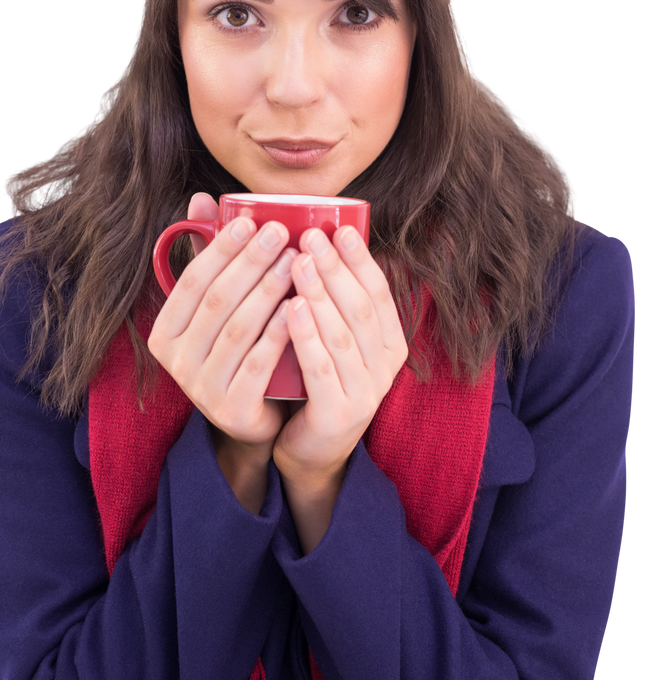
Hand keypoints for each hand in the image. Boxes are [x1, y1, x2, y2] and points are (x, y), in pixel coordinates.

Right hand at [148, 193, 296, 455]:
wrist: (254, 417)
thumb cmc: (238, 348)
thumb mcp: (220, 305)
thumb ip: (210, 256)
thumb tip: (202, 198)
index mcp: (167, 330)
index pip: (193, 280)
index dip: (221, 249)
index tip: (251, 222)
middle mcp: (176, 359)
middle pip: (217, 301)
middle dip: (250, 263)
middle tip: (282, 233)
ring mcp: (201, 387)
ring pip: (237, 329)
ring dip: (268, 291)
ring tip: (297, 262)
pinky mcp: (230, 409)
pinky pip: (256, 364)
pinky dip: (277, 334)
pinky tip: (299, 308)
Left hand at [273, 226, 408, 483]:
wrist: (310, 449)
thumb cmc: (316, 382)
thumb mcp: (332, 340)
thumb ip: (331, 301)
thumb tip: (316, 242)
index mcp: (390, 344)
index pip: (379, 294)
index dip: (360, 260)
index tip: (340, 230)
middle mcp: (385, 368)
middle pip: (361, 309)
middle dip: (336, 269)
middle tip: (311, 236)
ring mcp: (366, 393)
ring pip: (342, 335)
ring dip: (320, 295)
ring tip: (297, 263)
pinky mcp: (339, 414)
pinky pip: (322, 368)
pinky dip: (306, 336)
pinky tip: (290, 309)